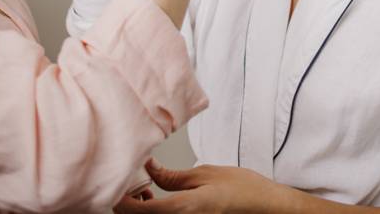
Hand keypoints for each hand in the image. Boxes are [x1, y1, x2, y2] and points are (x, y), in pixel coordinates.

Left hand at [114, 161, 295, 212]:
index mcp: (183, 210)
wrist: (264, 207)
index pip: (137, 210)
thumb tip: (148, 169)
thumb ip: (173, 176)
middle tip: (130, 178)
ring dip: (139, 208)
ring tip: (144, 187)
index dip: (119, 197)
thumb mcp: (205, 174)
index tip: (115, 179)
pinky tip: (157, 196)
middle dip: (128, 202)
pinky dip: (154, 211)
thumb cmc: (242, 189)